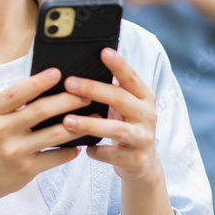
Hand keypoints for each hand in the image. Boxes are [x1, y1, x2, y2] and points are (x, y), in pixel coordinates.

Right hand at [0, 69, 86, 202]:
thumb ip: (13, 102)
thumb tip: (50, 85)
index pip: (16, 93)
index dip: (38, 82)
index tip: (58, 72)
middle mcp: (0, 130)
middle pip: (40, 111)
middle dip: (67, 100)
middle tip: (87, 93)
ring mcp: (14, 151)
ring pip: (54, 134)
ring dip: (78, 124)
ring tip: (94, 116)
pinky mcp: (26, 169)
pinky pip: (57, 156)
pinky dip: (71, 149)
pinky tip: (80, 143)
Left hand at [61, 48, 160, 183]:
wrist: (142, 163)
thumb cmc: (124, 125)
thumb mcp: (123, 106)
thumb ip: (111, 88)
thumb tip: (80, 65)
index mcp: (144, 97)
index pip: (131, 77)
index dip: (119, 64)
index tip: (103, 51)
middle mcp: (148, 115)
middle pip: (120, 99)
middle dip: (93, 89)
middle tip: (69, 83)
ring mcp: (143, 138)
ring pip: (116, 129)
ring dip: (90, 124)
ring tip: (67, 120)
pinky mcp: (137, 160)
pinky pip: (113, 155)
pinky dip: (97, 151)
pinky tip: (84, 148)